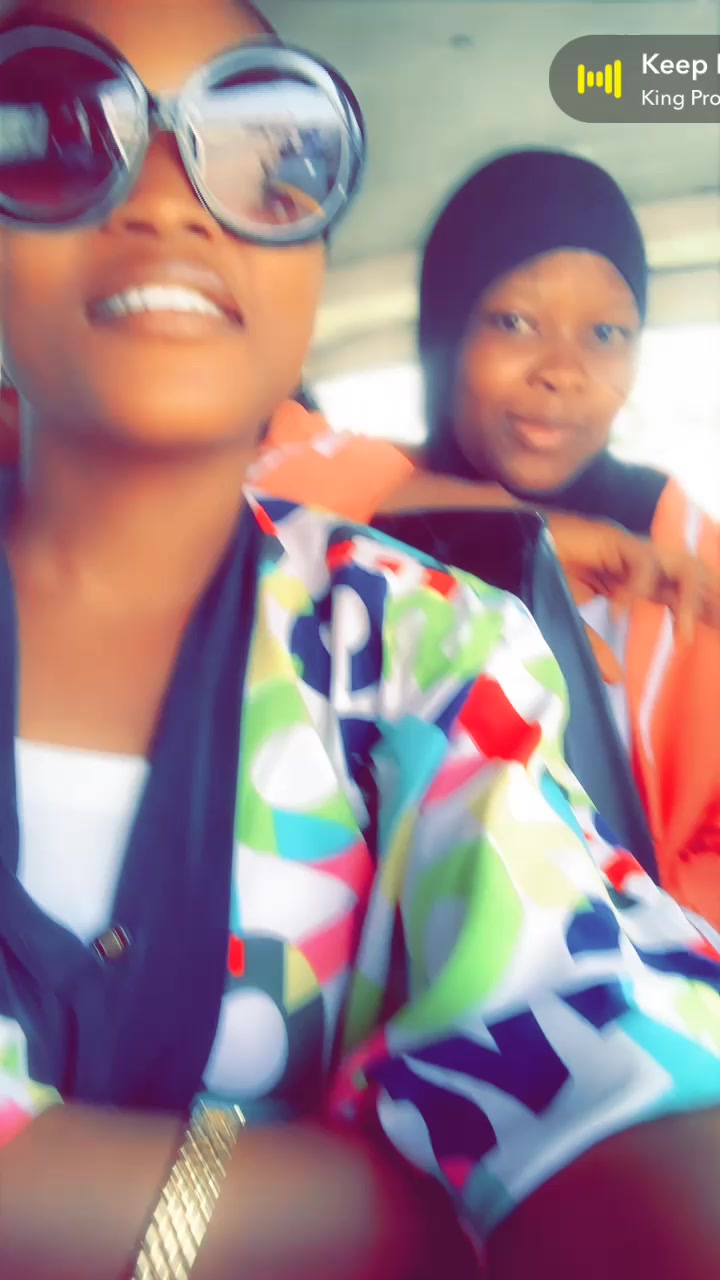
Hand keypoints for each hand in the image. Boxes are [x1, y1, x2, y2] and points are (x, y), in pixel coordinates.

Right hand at [546, 513, 719, 678]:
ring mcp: (630, 549)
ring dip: (689, 601)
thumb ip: (593, 646)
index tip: (711, 637)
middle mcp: (640, 564)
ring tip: (682, 637)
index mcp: (634, 581)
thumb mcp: (570, 624)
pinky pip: (644, 562)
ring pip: (684, 566)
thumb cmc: (537, 582)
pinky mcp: (614, 539)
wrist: (510, 554)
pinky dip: (637, 589)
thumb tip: (614, 679)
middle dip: (712, 603)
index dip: (700, 614)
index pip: (681, 594)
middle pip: (695, 578)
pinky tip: (618, 613)